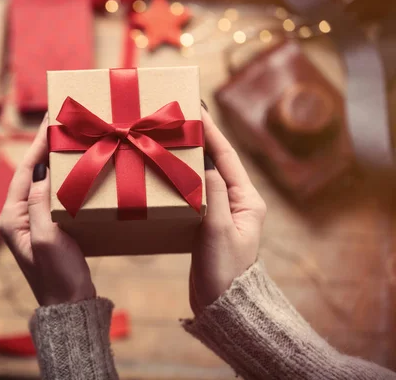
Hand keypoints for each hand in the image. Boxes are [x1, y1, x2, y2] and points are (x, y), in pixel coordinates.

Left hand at [0, 115, 95, 305]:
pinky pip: (55, 195)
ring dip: (56, 163)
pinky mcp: (51, 227)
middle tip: (61, 125)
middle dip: (45, 150)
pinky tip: (78, 170)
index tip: (49, 122)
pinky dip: (65, 180)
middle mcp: (19, 217)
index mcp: (11, 217)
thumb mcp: (45, 236)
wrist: (70, 304)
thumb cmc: (56, 274)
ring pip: (44, 183)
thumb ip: (40, 202)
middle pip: (31, 174)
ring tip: (70, 142)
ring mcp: (34, 222)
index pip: (23, 172)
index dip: (36, 146)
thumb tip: (39, 170)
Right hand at [189, 106, 266, 315]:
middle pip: (217, 162)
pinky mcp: (207, 223)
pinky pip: (194, 193)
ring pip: (204, 176)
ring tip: (171, 138)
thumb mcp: (219, 231)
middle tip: (180, 119)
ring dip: (189, 157)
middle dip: (200, 140)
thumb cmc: (224, 271)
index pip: (228, 157)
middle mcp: (236, 202)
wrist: (221, 305)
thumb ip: (215, 195)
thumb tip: (209, 164)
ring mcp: (222, 212)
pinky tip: (168, 172)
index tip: (198, 110)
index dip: (212, 132)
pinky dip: (182, 179)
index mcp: (246, 200)